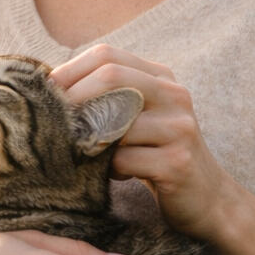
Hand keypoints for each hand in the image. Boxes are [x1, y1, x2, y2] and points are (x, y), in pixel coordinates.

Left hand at [51, 43, 242, 241]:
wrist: (208, 198)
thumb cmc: (156, 155)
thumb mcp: (136, 116)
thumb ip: (106, 97)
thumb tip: (47, 87)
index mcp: (160, 77)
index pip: (106, 55)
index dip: (69, 71)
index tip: (46, 94)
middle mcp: (174, 95)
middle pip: (110, 77)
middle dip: (73, 98)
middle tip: (52, 122)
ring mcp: (179, 127)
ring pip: (113, 122)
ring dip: (89, 141)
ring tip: (88, 155)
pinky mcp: (178, 162)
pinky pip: (123, 160)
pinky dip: (108, 169)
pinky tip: (116, 175)